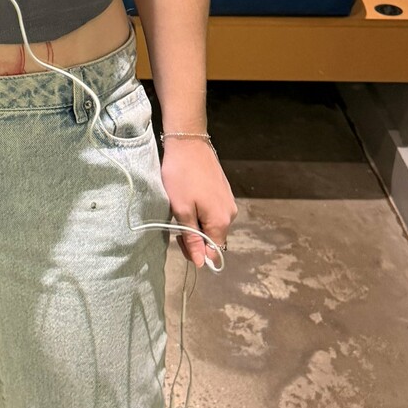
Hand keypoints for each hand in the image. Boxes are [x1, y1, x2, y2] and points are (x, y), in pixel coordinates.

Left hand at [160, 140, 236, 269]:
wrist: (188, 143)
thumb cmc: (181, 176)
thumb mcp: (182, 210)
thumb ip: (193, 239)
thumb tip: (201, 263)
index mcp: (221, 221)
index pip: (213, 252)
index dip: (195, 252)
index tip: (179, 238)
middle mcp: (230, 214)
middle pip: (214, 239)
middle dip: (195, 237)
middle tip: (177, 224)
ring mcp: (229, 202)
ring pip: (212, 225)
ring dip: (197, 224)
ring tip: (182, 209)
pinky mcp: (224, 193)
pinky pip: (214, 212)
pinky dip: (201, 213)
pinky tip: (189, 201)